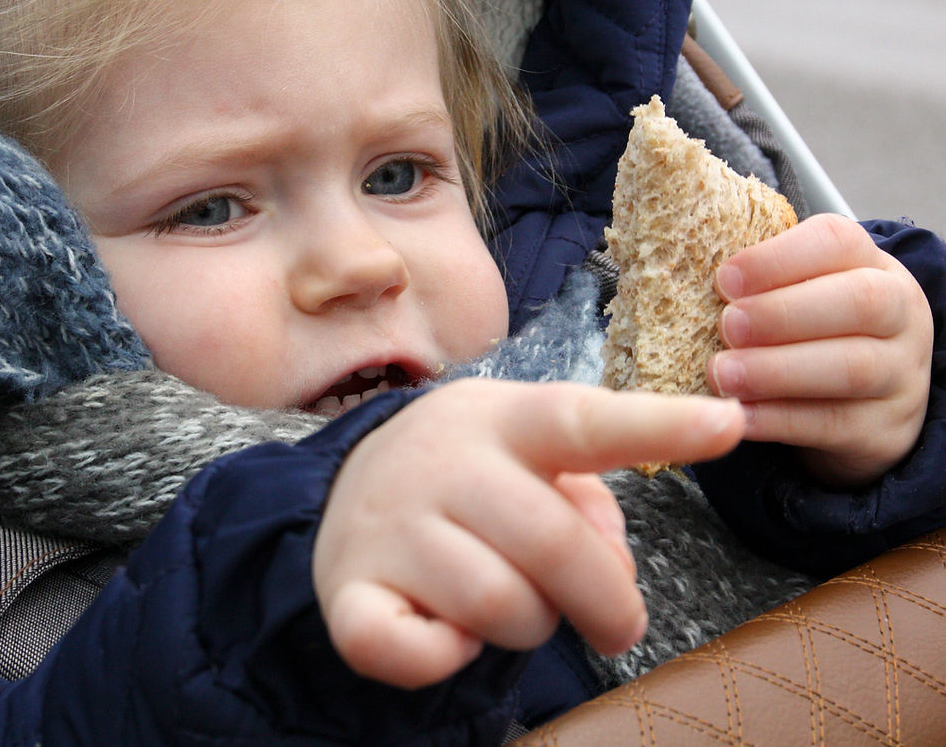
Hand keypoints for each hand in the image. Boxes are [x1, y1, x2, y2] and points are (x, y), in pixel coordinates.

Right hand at [313, 379, 743, 687]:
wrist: (350, 480)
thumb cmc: (470, 469)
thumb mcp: (527, 451)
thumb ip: (589, 498)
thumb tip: (612, 571)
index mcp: (501, 420)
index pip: (583, 419)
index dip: (659, 426)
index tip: (729, 424)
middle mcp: (443, 463)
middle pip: (555, 542)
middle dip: (609, 602)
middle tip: (620, 624)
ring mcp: (391, 525)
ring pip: (500, 606)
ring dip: (531, 623)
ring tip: (514, 601)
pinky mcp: (350, 590)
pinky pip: (412, 652)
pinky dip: (445, 660)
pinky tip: (445, 631)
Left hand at [708, 213, 932, 486]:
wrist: (868, 400)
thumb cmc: (813, 329)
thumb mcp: (797, 290)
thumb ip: (756, 280)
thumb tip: (680, 271)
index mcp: (868, 261)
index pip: (835, 241)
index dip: (777, 258)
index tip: (724, 279)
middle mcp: (898, 312)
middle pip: (858, 301)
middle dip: (782, 313)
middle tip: (726, 326)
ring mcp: (900, 373)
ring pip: (851, 366)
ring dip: (777, 370)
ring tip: (723, 374)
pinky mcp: (885, 430)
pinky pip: (834, 423)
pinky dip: (779, 419)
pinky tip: (738, 416)